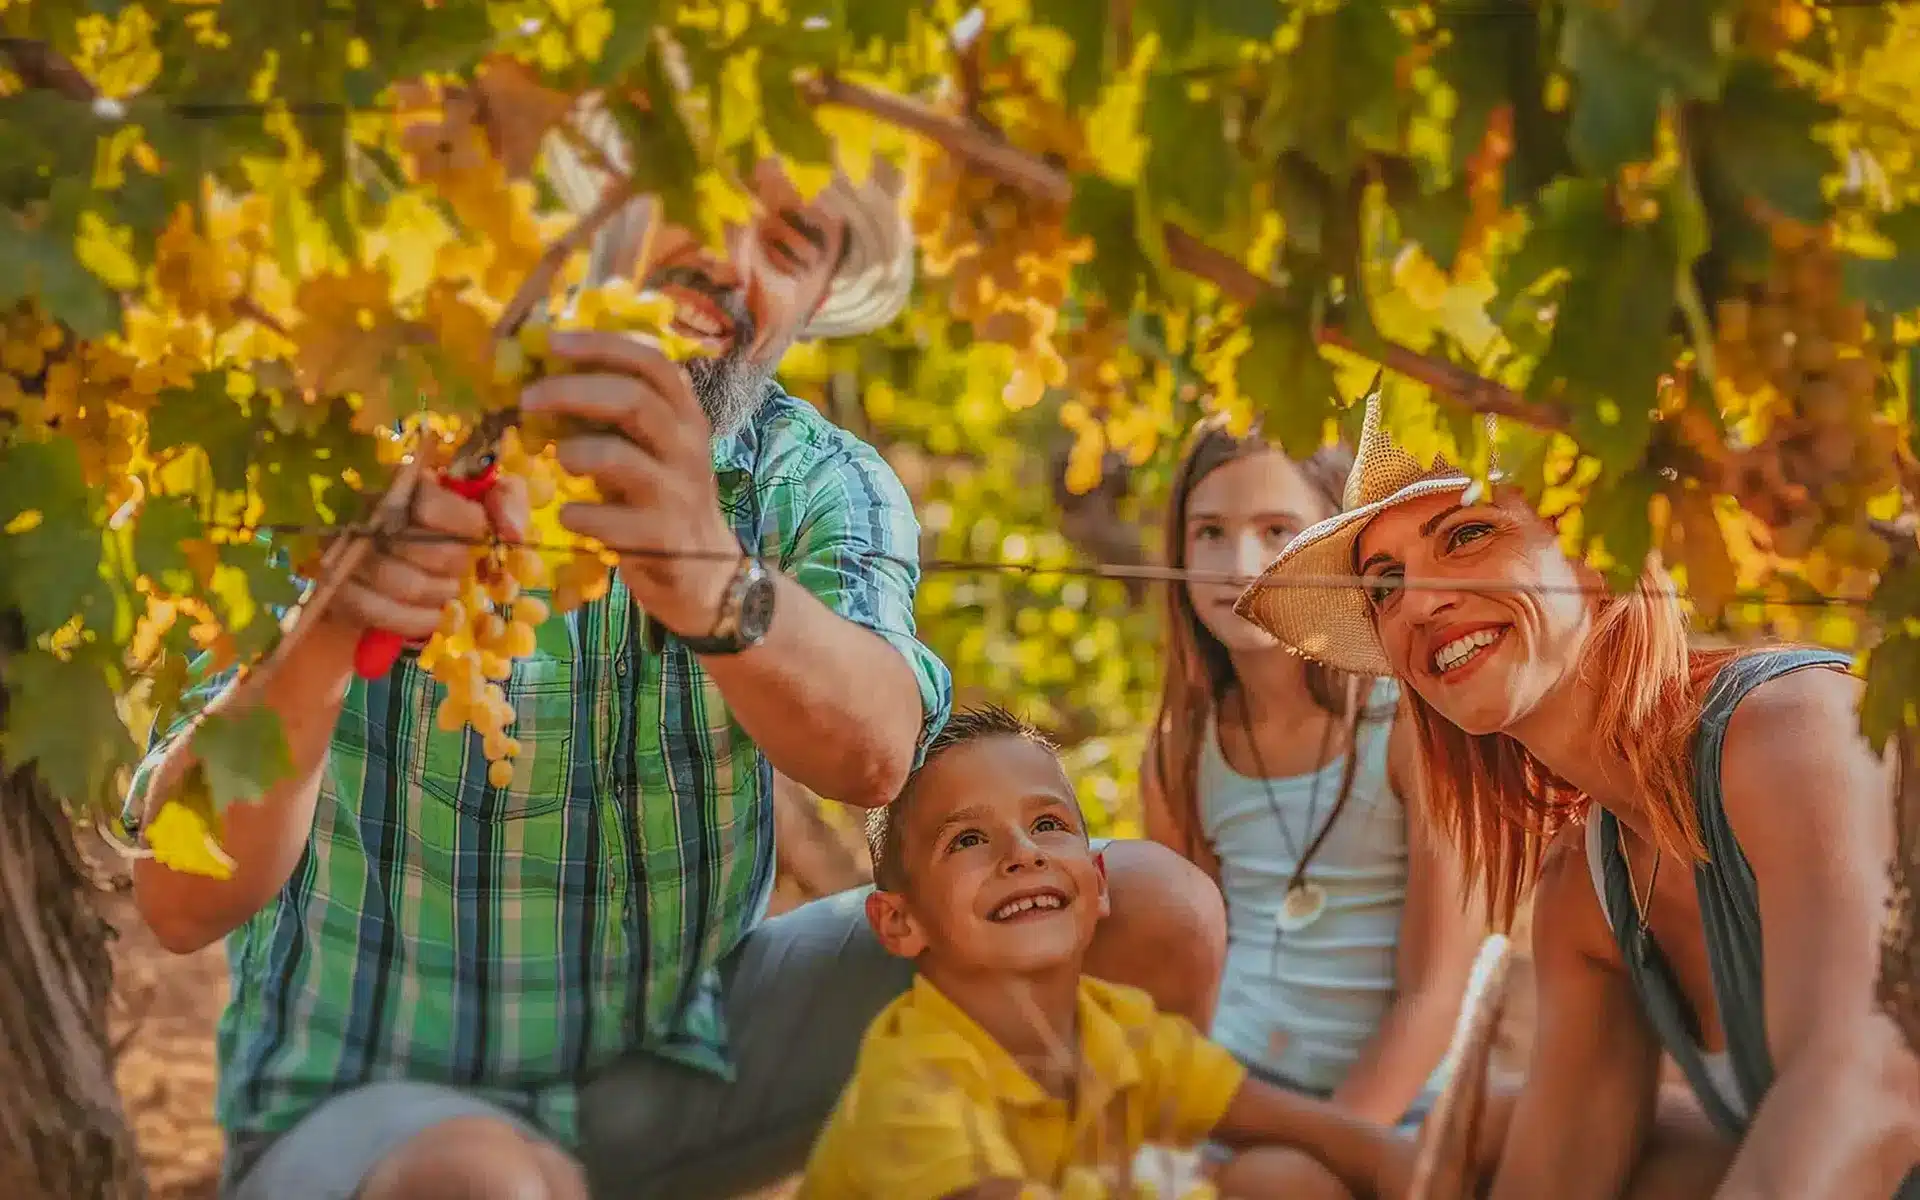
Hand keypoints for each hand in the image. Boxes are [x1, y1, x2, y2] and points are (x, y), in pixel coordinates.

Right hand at [326, 472, 529, 644]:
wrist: (401, 565)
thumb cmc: (452, 527)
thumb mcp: (486, 503)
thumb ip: (506, 502)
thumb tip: (509, 532)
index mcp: (404, 480)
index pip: (429, 503)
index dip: (465, 524)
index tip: (481, 535)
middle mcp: (366, 510)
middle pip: (419, 545)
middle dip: (455, 565)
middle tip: (464, 569)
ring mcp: (347, 550)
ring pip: (402, 583)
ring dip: (440, 594)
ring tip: (450, 591)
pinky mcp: (338, 588)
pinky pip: (377, 611)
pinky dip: (416, 620)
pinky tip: (434, 616)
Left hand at [520, 329, 740, 636]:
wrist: (705, 574)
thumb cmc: (663, 500)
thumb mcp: (655, 450)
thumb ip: (619, 417)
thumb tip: (552, 376)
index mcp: (686, 417)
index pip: (653, 363)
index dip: (603, 346)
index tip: (554, 341)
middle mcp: (687, 449)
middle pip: (634, 401)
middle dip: (573, 391)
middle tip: (528, 398)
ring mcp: (677, 495)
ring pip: (621, 458)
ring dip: (576, 452)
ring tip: (559, 459)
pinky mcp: (662, 539)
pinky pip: (609, 520)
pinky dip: (578, 515)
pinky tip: (569, 517)